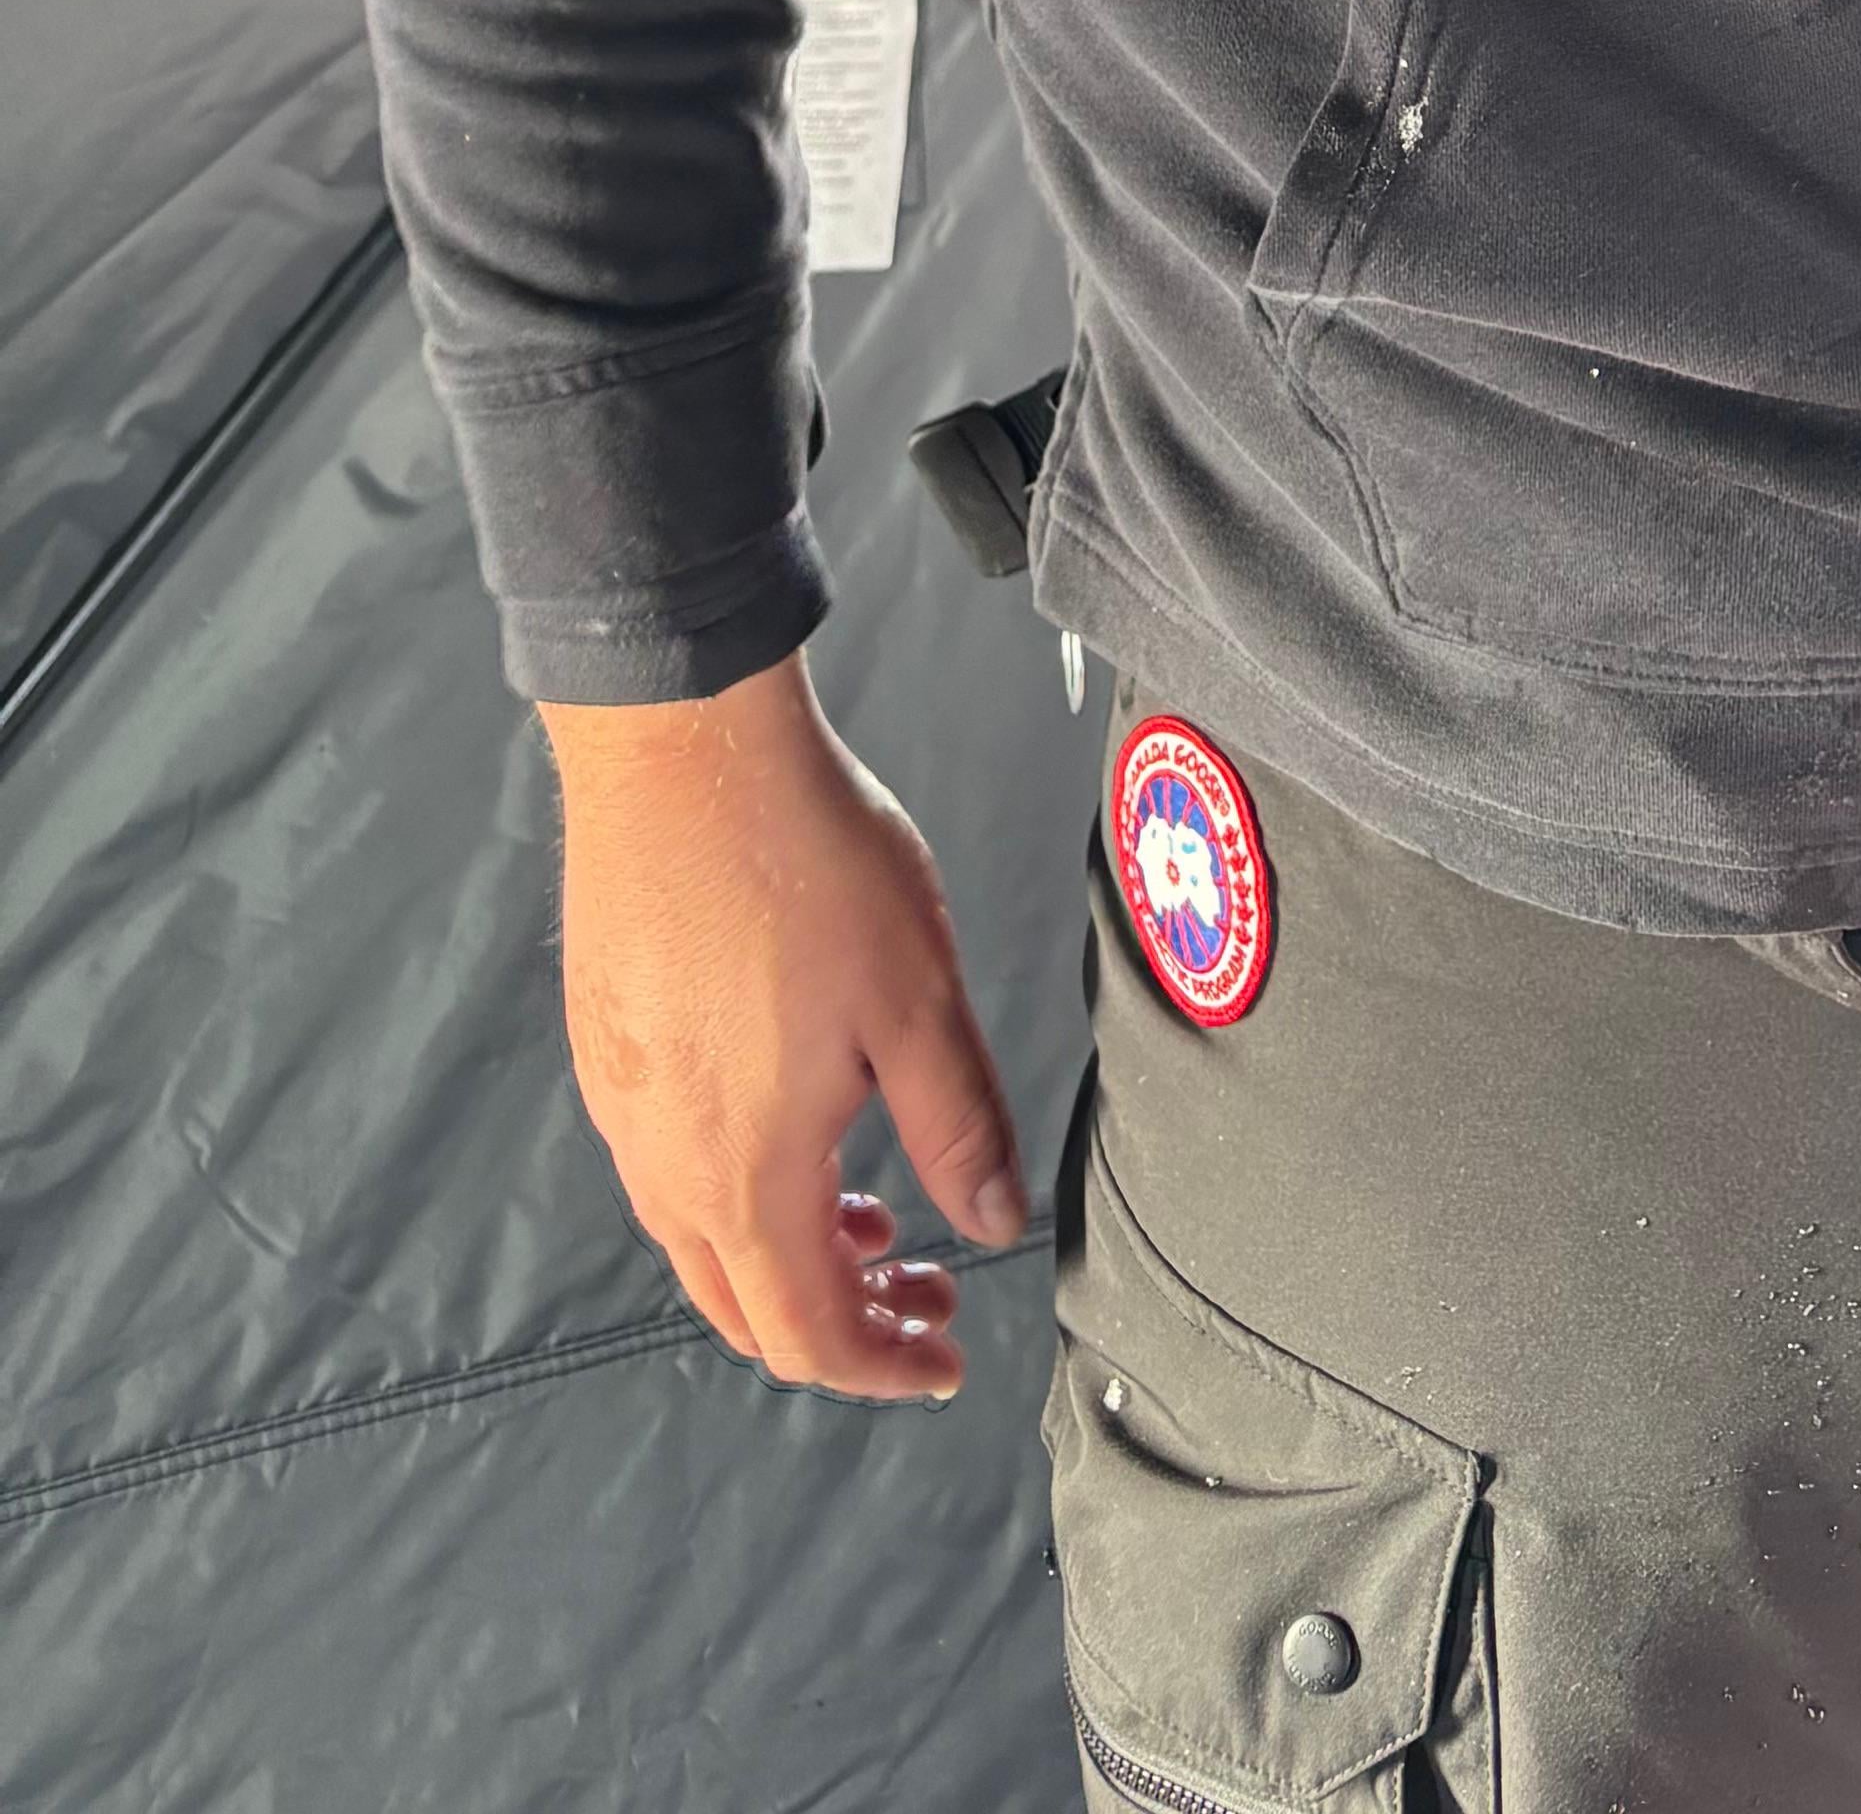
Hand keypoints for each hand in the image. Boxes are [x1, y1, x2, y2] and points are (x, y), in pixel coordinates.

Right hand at [543, 655, 1029, 1398]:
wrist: (681, 755)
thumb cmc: (804, 865)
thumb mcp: (920, 1002)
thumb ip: (960, 1128)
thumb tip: (992, 1223)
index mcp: (745, 1176)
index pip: (809, 1336)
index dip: (885, 1368)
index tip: (946, 1357)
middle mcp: (663, 1166)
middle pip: (747, 1309)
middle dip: (844, 1322)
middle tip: (924, 1289)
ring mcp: (622, 1110)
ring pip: (706, 1241)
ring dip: (794, 1254)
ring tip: (875, 1208)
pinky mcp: (606, 1052)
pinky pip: (671, 1171)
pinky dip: (745, 1192)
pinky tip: (803, 1124)